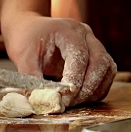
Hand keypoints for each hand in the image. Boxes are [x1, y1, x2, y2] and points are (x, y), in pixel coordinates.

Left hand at [2, 13, 116, 106]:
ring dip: (94, 90)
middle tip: (69, 103)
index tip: (64, 97)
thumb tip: (38, 100)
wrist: (28, 28)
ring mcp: (94, 44)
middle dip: (87, 87)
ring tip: (73, 103)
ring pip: (107, 69)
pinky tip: (79, 99)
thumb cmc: (25, 39)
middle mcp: (86, 35)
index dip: (75, 79)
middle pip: (100, 62)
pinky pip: (105, 75)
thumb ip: (30, 77)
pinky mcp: (96, 56)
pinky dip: (96, 90)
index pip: (80, 56)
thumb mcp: (23, 56)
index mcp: (68, 30)